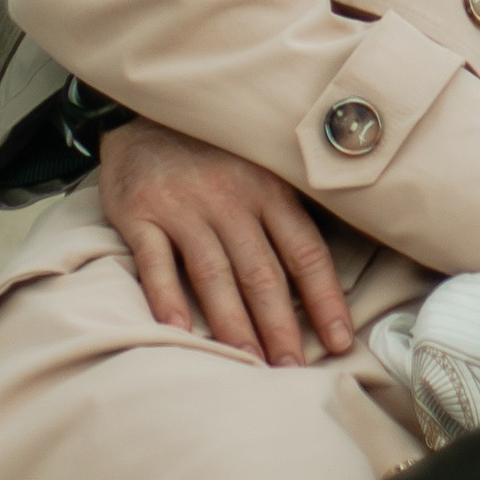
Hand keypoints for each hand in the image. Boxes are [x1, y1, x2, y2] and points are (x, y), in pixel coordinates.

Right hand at [100, 118, 354, 364]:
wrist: (151, 110)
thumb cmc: (216, 153)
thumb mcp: (262, 168)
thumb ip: (286, 213)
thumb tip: (322, 275)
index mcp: (269, 189)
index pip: (305, 251)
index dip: (324, 298)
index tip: (338, 340)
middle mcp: (231, 198)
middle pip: (262, 272)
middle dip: (280, 325)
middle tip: (292, 369)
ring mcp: (185, 206)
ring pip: (214, 274)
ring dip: (232, 323)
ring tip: (247, 363)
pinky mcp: (141, 213)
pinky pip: (155, 261)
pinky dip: (166, 297)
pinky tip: (178, 331)